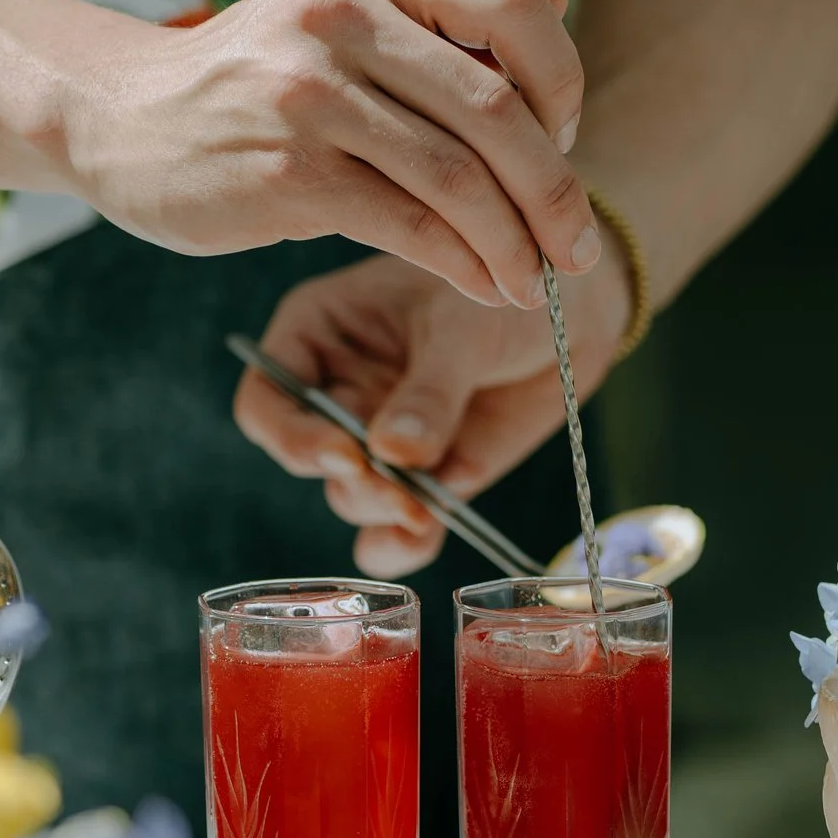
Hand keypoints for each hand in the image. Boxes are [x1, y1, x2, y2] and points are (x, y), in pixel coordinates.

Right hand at [64, 0, 600, 309]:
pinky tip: (483, 286)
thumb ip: (447, 17)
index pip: (516, 7)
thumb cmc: (259, 80)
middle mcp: (345, 16)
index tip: (562, 142)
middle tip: (575, 247)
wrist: (123, 117)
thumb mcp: (348, 18)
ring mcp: (313, 93)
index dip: (561, 83)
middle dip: (554, 193)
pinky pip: (411, 225)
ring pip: (459, 178)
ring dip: (515, 244)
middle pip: (497, 110)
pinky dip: (463, 265)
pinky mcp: (291, 170)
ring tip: (533, 282)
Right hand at [234, 249, 631, 576]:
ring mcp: (380, 442)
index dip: (293, 437)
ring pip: (352, 498)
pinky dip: (405, 545)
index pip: (267, 402)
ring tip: (428, 506)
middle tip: (403, 490)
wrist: (571, 318)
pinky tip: (425, 538)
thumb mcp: (465, 325)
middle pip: (310, 461)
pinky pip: (394, 532)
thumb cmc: (505, 291)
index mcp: (319, 335)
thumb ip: (430, 389)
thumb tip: (392, 455)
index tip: (345, 454)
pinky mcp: (426, 480)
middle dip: (354, 481)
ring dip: (385, 510)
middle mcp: (338, 394)